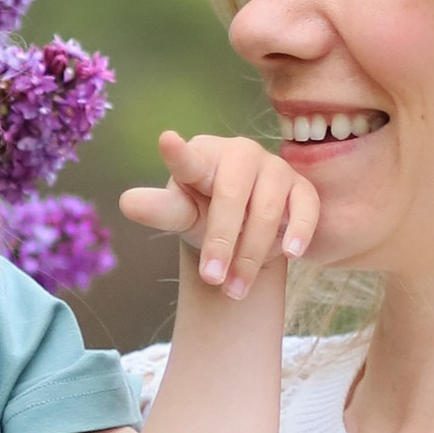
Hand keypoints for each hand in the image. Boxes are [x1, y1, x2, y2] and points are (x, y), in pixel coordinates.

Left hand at [120, 132, 316, 297]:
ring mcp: (274, 168)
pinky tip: (290, 253)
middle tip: (211, 279)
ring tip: (235, 289)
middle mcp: (241, 154)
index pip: (188, 160)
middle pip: (231, 196)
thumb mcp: (180, 216)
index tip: (166, 142)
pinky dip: (299, 230)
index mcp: (203, 156)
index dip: (178, 154)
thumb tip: (127, 202)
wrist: (244, 225)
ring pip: (267, 210)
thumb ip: (159, 210)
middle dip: (221, 242)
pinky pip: (306, 207)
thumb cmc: (204, 213)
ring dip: (251, 254)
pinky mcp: (302, 187)